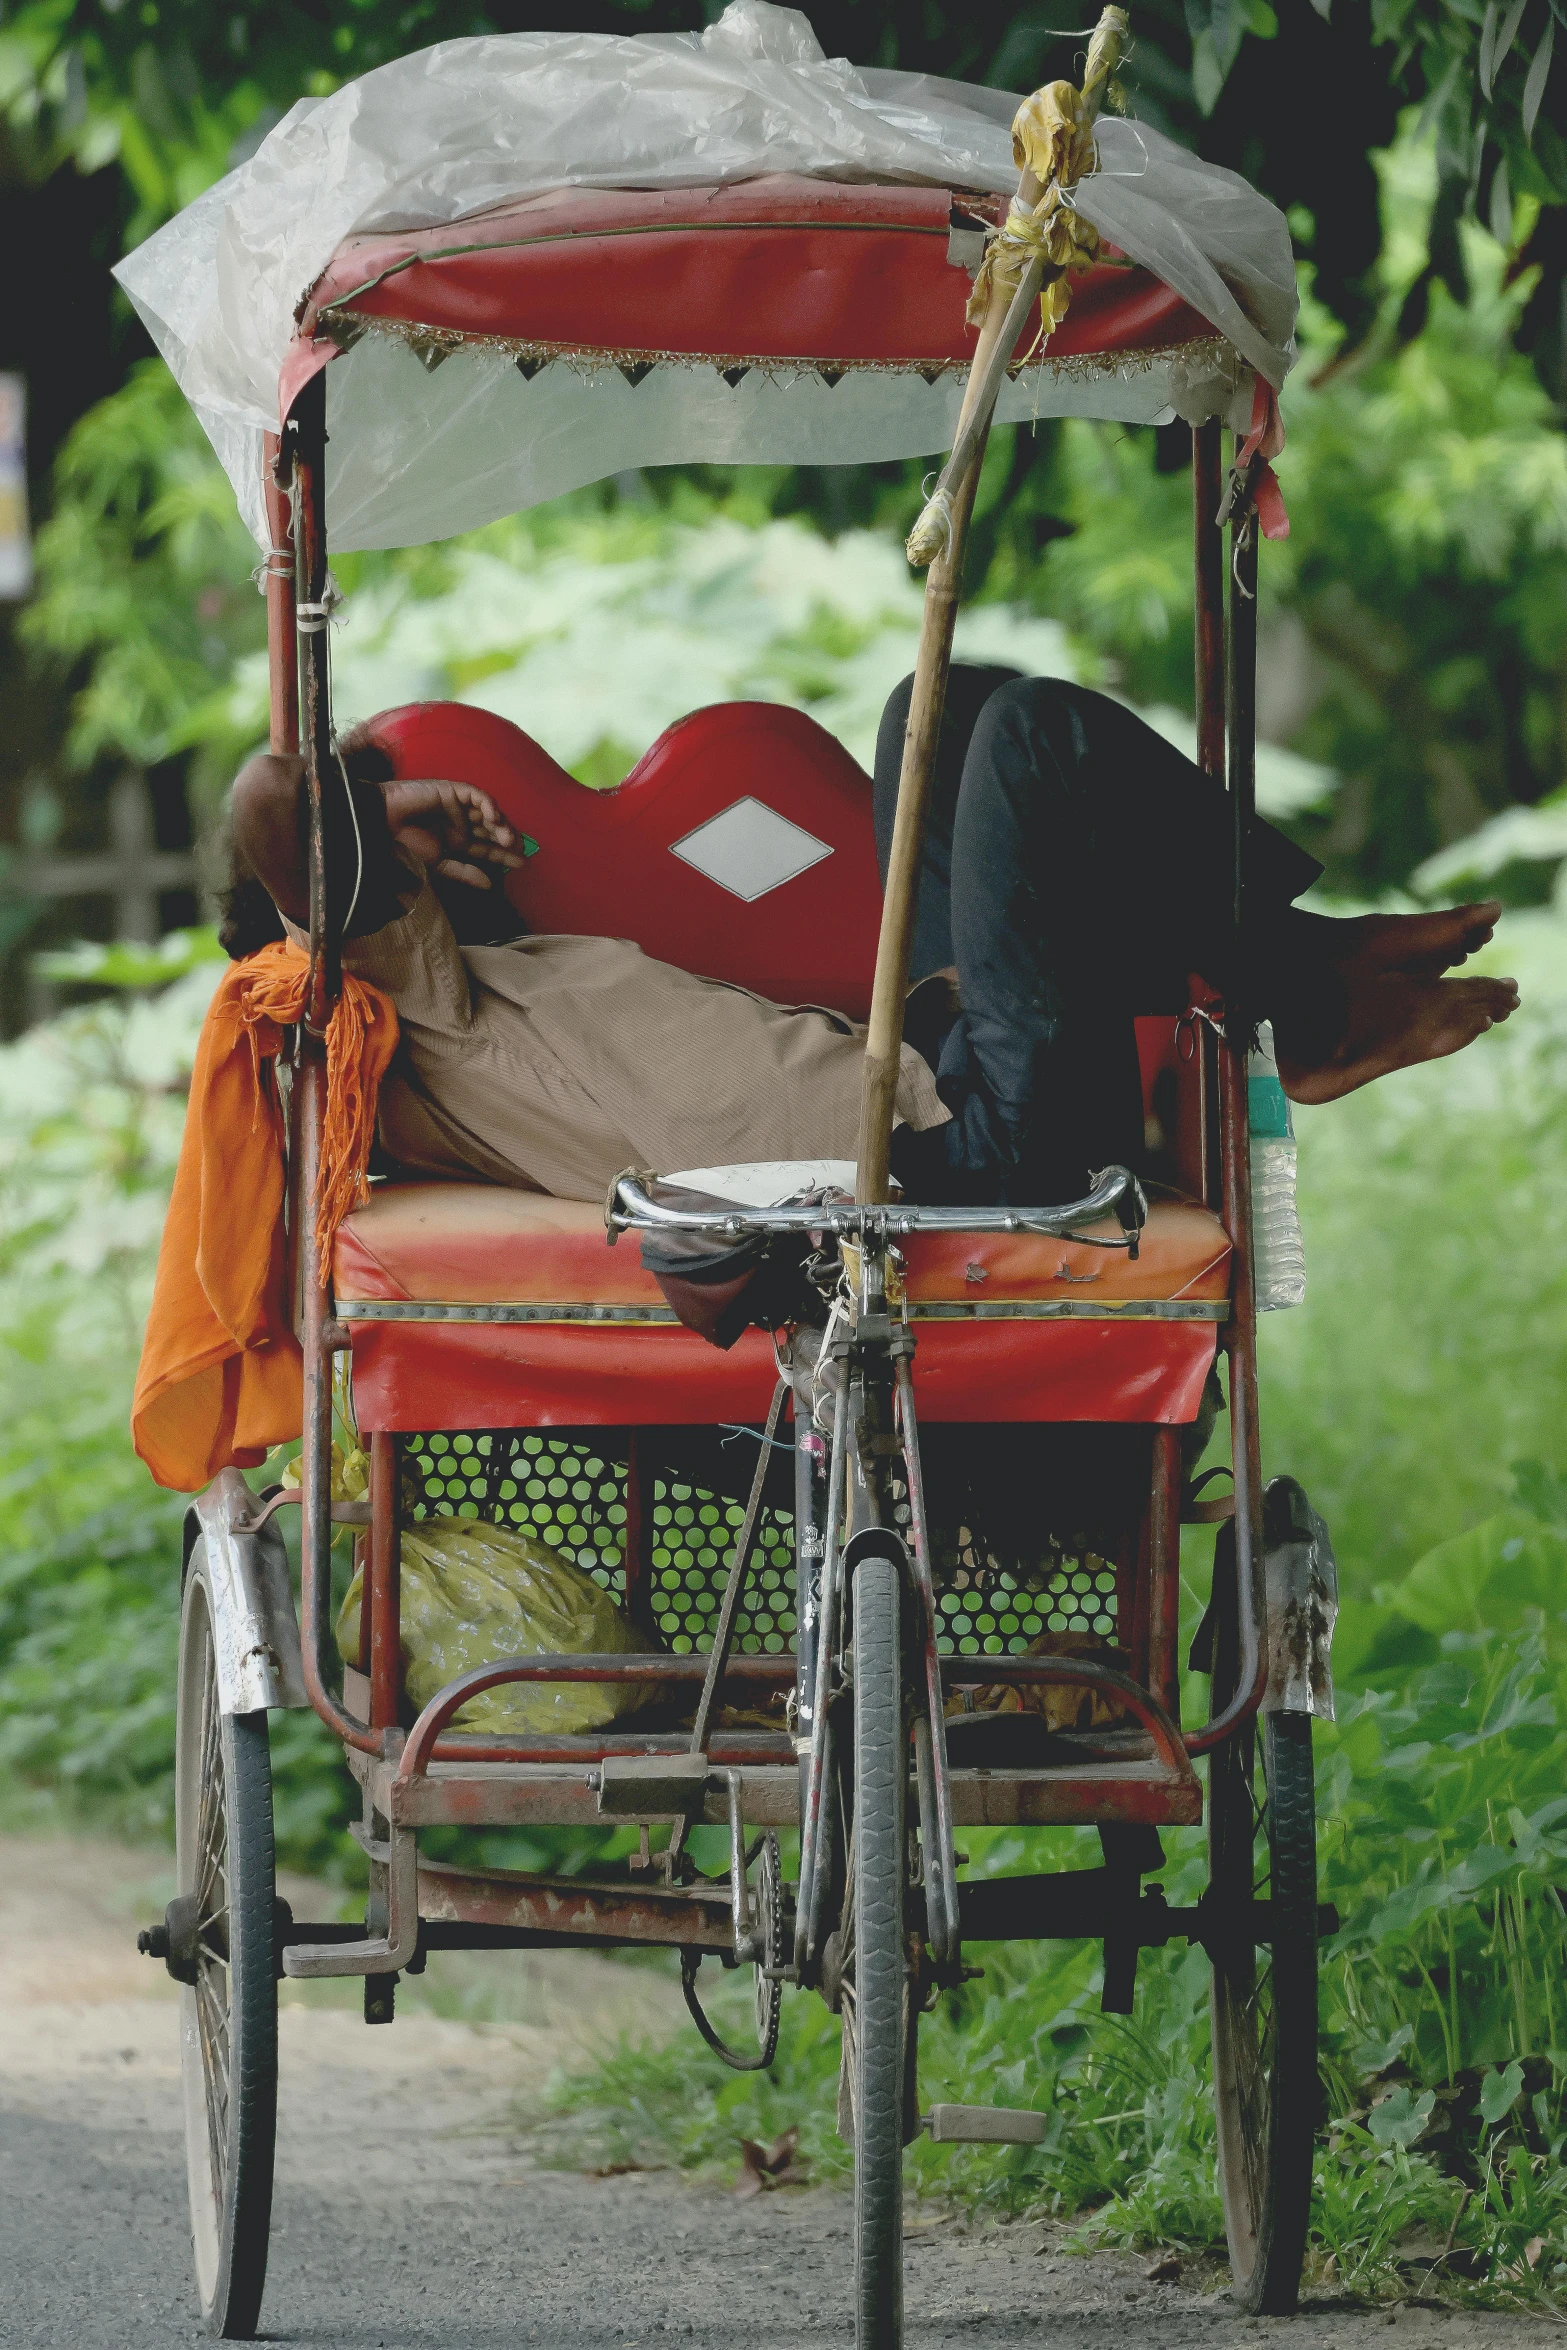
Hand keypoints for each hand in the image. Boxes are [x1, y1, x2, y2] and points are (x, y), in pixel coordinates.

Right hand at [379, 777, 524, 890]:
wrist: (381, 823)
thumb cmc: (404, 846)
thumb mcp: (437, 865)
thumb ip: (463, 873)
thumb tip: (490, 886)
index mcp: (457, 842)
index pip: (487, 848)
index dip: (504, 855)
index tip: (522, 864)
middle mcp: (461, 823)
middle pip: (491, 829)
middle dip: (507, 839)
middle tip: (520, 849)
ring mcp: (457, 806)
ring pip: (487, 812)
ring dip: (500, 823)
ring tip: (507, 837)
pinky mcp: (451, 791)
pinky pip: (476, 795)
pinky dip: (487, 804)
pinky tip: (493, 817)